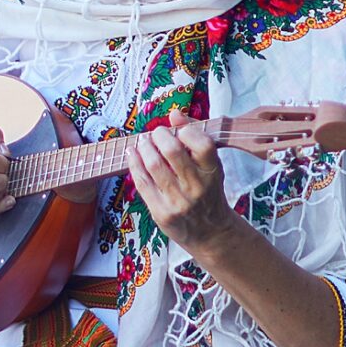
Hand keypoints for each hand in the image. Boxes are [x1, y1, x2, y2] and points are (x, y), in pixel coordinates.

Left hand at [131, 121, 233, 249]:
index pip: (202, 144)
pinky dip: (134, 164)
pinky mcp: (162, 213)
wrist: (211, 232)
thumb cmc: (208, 192)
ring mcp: (179, 202)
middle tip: (157, 134)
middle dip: (160, 135)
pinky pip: (142, 183)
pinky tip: (133, 155)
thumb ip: (195, 138)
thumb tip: (174, 114)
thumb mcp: (210, 166)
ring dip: (144, 148)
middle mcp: (197, 187)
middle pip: (173, 151)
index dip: (187, 131)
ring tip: (143, 142)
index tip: (179, 130)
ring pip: (154, 166)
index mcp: (213, 173)